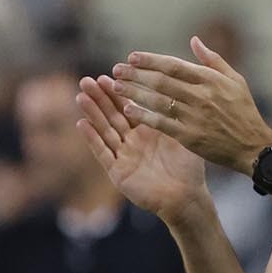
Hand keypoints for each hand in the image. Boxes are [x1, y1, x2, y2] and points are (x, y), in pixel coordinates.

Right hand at [77, 75, 211, 219]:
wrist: (186, 198)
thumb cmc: (189, 169)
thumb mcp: (183, 136)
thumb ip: (174, 115)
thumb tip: (177, 86)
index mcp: (148, 130)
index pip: (130, 107)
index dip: (118, 92)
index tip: (109, 74)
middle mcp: (133, 141)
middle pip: (112, 116)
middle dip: (100, 98)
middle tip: (87, 80)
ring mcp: (124, 156)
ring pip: (104, 130)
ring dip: (92, 113)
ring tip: (81, 95)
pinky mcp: (118, 172)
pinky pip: (103, 153)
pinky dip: (92, 139)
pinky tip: (81, 123)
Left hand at [102, 37, 271, 174]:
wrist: (253, 147)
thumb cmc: (244, 112)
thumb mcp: (235, 80)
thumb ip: (212, 60)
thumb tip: (194, 40)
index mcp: (210, 80)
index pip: (173, 66)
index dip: (150, 60)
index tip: (132, 56)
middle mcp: (200, 96)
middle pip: (160, 82)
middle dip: (135, 74)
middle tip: (116, 70)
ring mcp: (194, 117)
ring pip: (157, 101)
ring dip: (134, 93)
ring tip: (117, 87)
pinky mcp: (189, 137)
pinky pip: (161, 124)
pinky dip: (143, 116)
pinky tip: (129, 110)